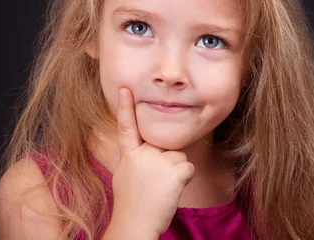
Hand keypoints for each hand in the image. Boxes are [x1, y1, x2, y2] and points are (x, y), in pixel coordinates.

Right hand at [109, 87, 194, 235]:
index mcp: (129, 154)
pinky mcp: (173, 172)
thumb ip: (136, 157)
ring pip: (178, 157)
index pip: (127, 126)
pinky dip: (184, 180)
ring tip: (160, 189)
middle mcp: (142, 154)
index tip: (125, 88)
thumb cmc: (132, 203)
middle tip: (153, 184)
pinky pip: (188, 168)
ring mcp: (157, 162)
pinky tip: (171, 191)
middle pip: (166, 146)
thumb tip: (145, 148)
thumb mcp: (125, 174)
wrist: (134, 225)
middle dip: (165, 162)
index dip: (125, 106)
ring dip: (175, 173)